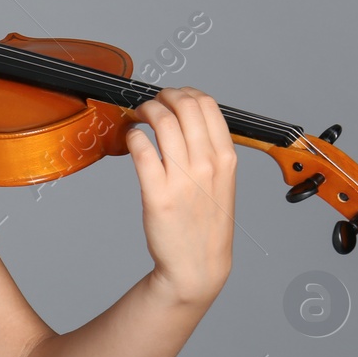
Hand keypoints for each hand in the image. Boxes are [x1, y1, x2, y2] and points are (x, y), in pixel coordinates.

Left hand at [125, 86, 236, 303]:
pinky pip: (142, 149)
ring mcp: (183, 179)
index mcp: (226, 158)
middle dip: (162, 96)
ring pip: (163, 121)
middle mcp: (208, 164)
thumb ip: (209, 149)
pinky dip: (132, 135)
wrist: (196, 264)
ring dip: (145, 110)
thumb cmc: (205, 221)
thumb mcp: (222, 181)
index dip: (184, 92)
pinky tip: (131, 138)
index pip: (207, 104)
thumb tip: (187, 117)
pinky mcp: (157, 194)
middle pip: (185, 105)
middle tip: (151, 103)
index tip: (171, 96)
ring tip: (138, 116)